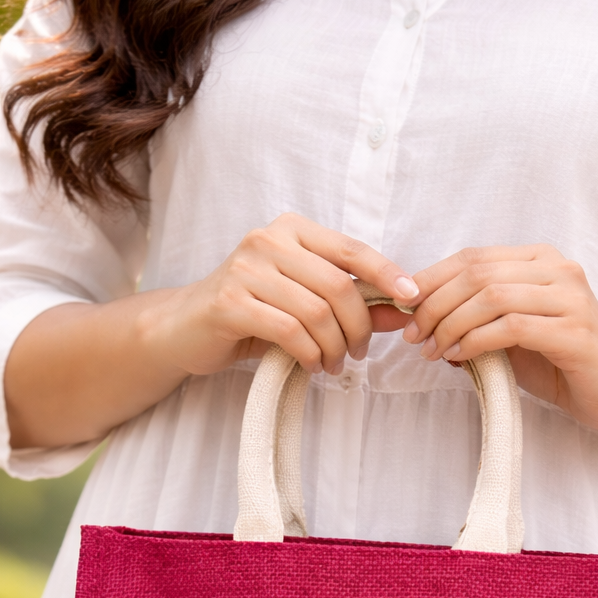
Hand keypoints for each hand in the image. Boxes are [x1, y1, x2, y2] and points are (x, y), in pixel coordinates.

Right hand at [142, 212, 420, 379]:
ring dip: (334, 348)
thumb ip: (353, 304)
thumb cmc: (252, 314)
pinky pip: (289, 331)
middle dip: (359, 327)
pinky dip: (310, 354)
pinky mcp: (230, 301)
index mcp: (292, 230)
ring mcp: (246, 268)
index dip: (387, 274)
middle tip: (359, 354)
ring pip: (316, 312)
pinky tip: (312, 366)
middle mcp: (268, 240)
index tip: (412, 298)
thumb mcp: (306, 304)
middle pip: (338, 286)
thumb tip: (404, 311)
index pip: (351, 249)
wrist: (185, 329)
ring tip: (334, 365)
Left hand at [401, 243, 597, 432]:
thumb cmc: (565, 365)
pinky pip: (512, 327)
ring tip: (432, 350)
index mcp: (541, 261)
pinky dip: (477, 340)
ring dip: (451, 324)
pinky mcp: (574, 332)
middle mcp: (559, 269)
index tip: (405, 309)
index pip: (474, 257)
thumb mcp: (513, 340)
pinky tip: (460, 356)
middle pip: (478, 273)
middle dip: (435, 304)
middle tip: (413, 335)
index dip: (432, 279)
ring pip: (491, 296)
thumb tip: (425, 322)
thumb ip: (478, 323)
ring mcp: (570, 298)